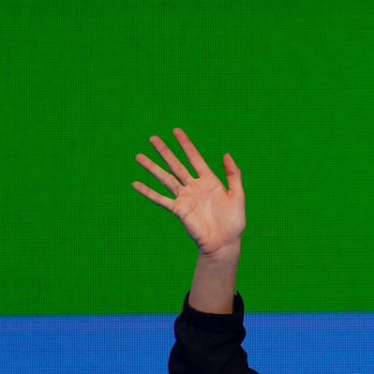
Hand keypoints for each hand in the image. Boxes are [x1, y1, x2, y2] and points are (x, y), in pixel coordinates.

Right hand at [133, 128, 245, 256]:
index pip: (194, 157)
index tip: (176, 131)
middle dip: (164, 151)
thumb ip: (233, 175)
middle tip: (152, 138)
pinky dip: (148, 192)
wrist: (224, 243)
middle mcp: (194, 187)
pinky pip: (160, 199)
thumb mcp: (238, 196)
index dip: (185, 144)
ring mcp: (185, 198)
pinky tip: (136, 184)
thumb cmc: (233, 222)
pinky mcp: (178, 210)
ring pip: (165, 178)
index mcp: (209, 181)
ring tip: (139, 156)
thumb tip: (226, 154)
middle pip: (176, 164)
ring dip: (152, 167)